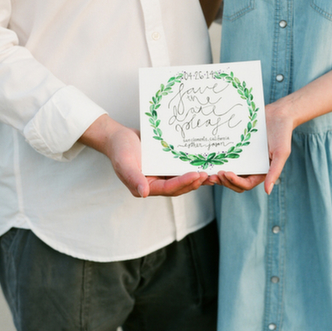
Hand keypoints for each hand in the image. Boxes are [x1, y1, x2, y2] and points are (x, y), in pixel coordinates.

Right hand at [80, 115, 207, 197]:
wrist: (118, 136)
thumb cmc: (119, 148)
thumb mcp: (124, 162)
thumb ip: (133, 178)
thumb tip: (144, 194)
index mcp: (145, 187)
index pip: (169, 188)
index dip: (183, 183)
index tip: (196, 175)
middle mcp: (155, 183)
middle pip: (179, 186)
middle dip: (195, 182)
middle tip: (209, 174)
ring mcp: (162, 174)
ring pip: (183, 178)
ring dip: (197, 177)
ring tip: (213, 173)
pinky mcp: (166, 165)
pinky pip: (181, 167)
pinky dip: (192, 166)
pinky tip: (205, 162)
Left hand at [207, 100, 294, 194]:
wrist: (278, 114)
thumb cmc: (282, 133)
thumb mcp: (281, 153)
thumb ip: (274, 172)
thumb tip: (268, 191)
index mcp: (262, 172)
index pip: (246, 184)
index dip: (235, 182)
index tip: (226, 173)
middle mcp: (252, 168)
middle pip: (235, 182)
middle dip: (224, 181)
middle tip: (213, 175)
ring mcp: (244, 158)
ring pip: (229, 172)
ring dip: (219, 175)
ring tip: (209, 170)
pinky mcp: (238, 148)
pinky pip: (227, 157)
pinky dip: (219, 160)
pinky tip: (211, 157)